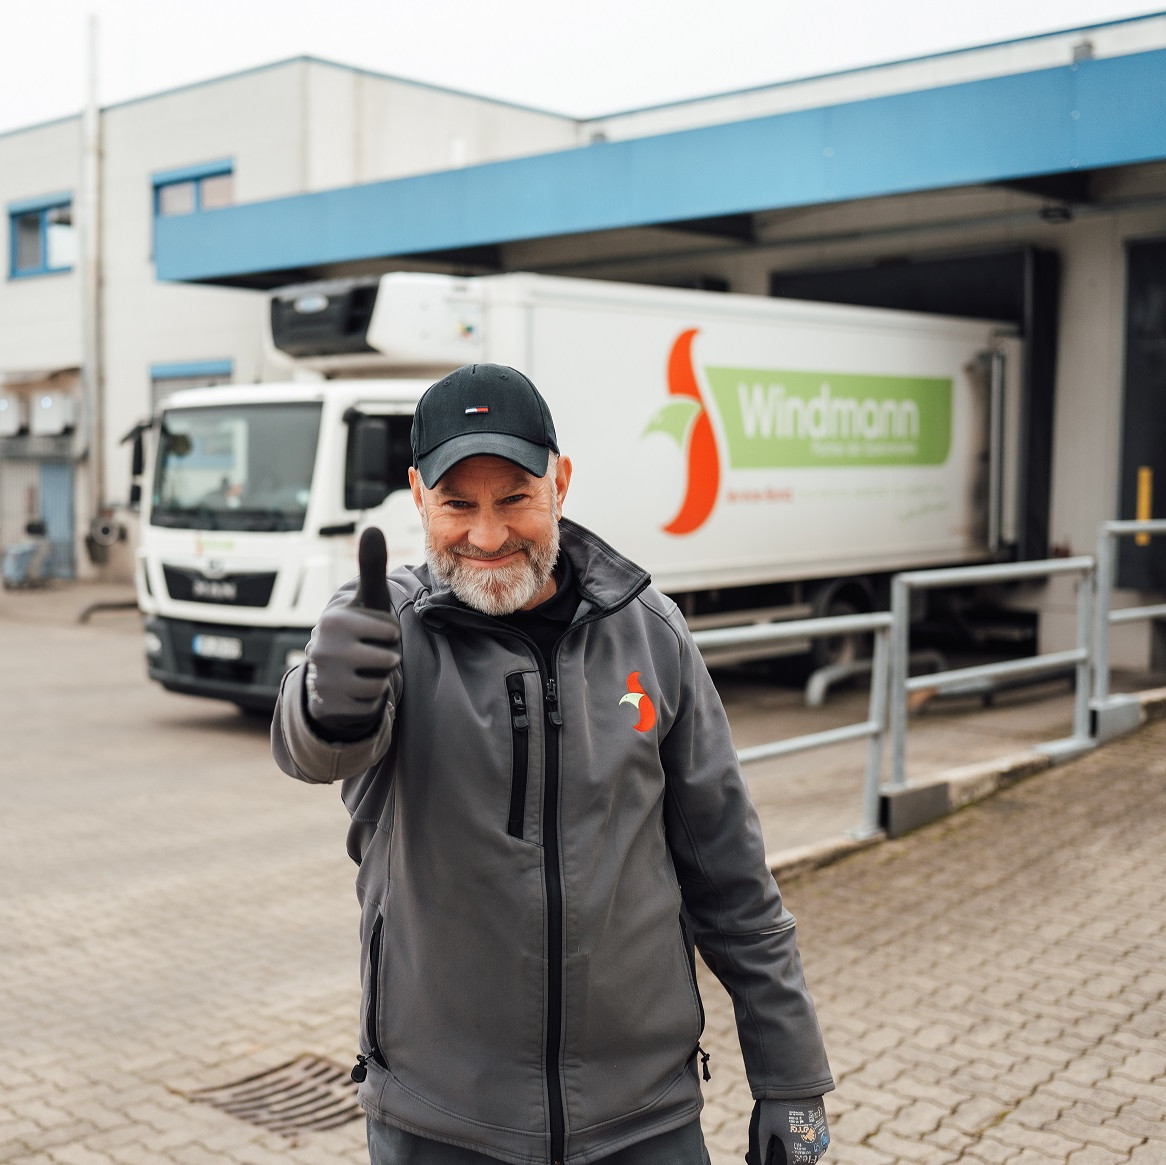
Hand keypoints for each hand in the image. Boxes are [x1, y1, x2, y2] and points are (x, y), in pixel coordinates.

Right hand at [304, 527, 400, 732]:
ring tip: (362, 668)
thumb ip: (371, 566)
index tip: (370, 631)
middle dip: (386, 656)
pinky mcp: (330, 705)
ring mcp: (324, 679)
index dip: (388, 632)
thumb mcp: (367, 599)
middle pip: (388, 657)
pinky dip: (370, 697)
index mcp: (334, 620)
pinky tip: (355, 687)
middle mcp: (323, 649)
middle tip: (367, 652)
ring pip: (381, 681)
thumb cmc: (357, 629)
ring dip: (379, 677)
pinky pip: (371, 702)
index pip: (390, 631)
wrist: (331, 672)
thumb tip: (373, 527)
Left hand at [746, 1097, 829, 1164]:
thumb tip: (754, 1164)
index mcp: (793, 1159)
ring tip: (778, 1126)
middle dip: (773, 1154)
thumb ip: (758, 1156)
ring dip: (786, 1149)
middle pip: (787, 1164)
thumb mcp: (760, 1132)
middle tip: (766, 1135)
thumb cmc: (775, 1106)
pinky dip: (798, 1141)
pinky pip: (808, 1147)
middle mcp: (810, 1157)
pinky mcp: (824, 1136)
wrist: (797, 1081)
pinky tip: (789, 1124)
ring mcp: (819, 1146)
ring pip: (798, 1157)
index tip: (750, 1152)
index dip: (760, 1160)